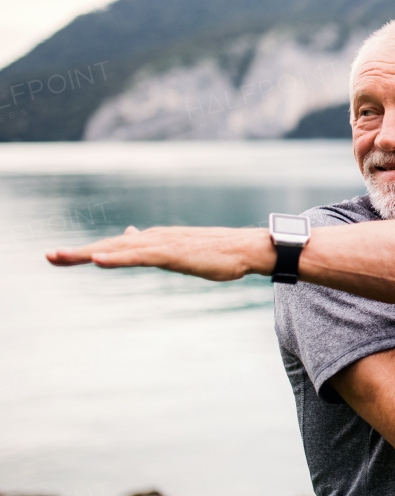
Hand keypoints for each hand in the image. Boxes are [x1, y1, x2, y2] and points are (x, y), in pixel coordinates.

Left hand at [45, 225, 274, 280]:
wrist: (246, 248)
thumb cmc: (218, 252)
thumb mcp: (181, 251)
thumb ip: (155, 247)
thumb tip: (132, 235)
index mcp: (154, 239)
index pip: (114, 246)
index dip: (87, 251)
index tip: (61, 256)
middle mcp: (153, 237)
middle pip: (108, 246)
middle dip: (78, 252)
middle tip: (49, 257)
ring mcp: (162, 244)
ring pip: (117, 249)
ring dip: (87, 253)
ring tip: (60, 257)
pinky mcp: (172, 253)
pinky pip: (139, 256)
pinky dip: (116, 258)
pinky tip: (97, 260)